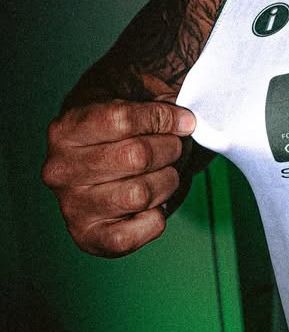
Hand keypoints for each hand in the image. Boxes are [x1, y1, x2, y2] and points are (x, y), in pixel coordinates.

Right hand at [42, 100, 196, 256]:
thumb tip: (185, 121)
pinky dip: (157, 216)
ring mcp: (72, 206)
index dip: (164, 118)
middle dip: (170, 149)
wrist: (106, 160)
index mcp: (65, 129)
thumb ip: (158, 94)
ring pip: (141, 194)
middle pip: (137, 157)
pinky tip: (152, 204)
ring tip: (164, 174)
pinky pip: (137, 231)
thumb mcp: (134, 96)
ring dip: (167, 181)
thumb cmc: (124, 127)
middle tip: (173, 148)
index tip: (184, 121)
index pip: (123, 119)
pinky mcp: (89, 237)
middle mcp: (60, 170)